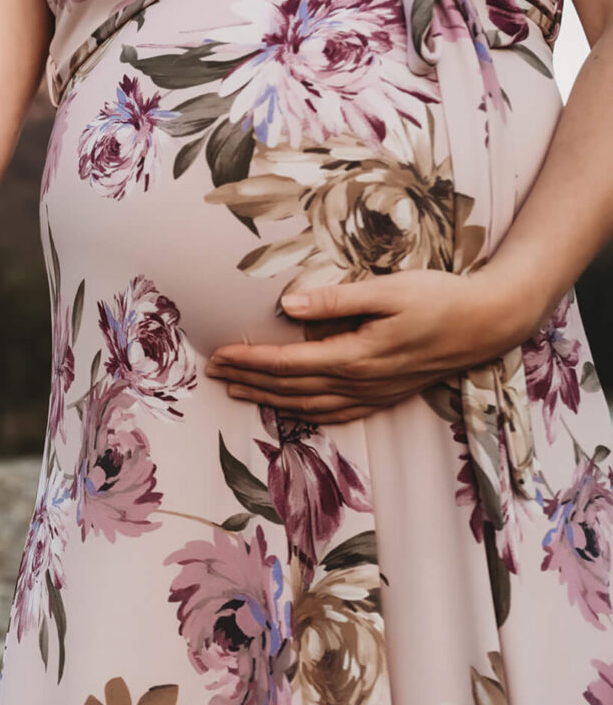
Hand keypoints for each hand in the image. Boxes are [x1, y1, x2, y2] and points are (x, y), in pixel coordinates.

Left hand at [206, 270, 544, 424]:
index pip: (288, 363)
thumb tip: (290, 305)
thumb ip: (337, 299)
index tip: (220, 354)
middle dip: (249, 381)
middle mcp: (361, 382)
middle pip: (291, 389)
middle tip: (215, 373)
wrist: (489, 323)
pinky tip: (290, 409)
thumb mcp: (388, 290)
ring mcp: (374, 394)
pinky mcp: (386, 396)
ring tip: (238, 390)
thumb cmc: (440, 299)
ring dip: (270, 399)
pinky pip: (336, 413)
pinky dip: (305, 413)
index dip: (250, 360)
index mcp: (356, 356)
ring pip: (309, 406)